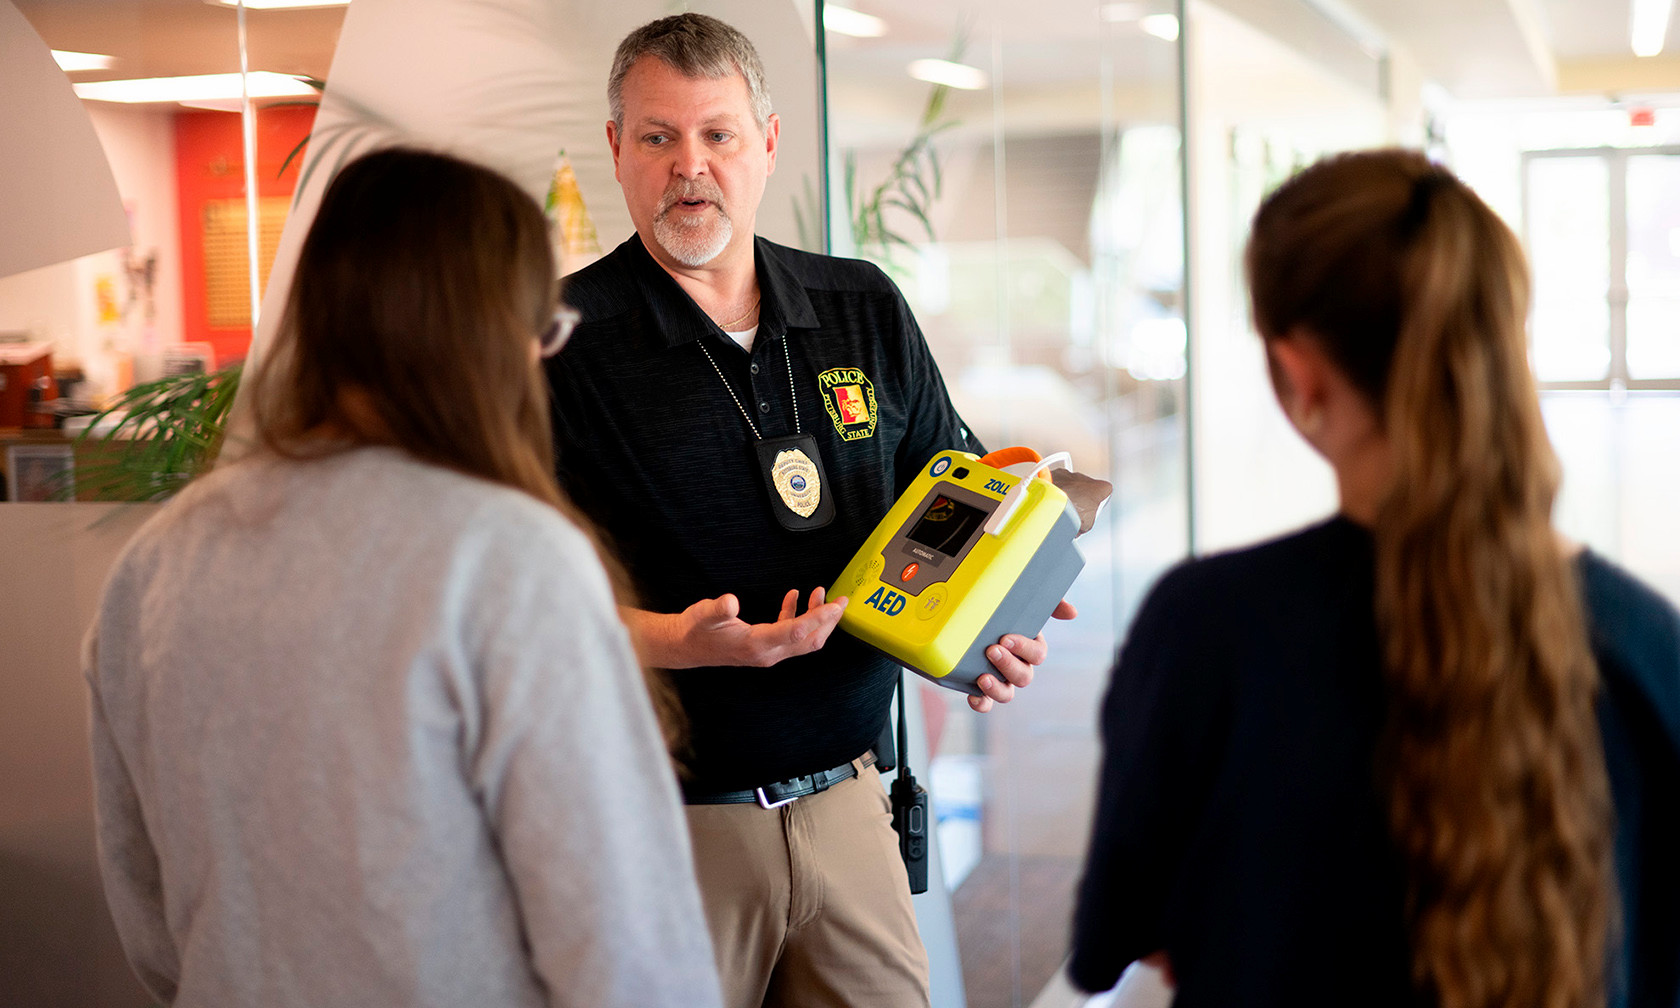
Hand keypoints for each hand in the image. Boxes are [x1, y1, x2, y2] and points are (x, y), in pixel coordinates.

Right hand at [626, 588, 847, 668]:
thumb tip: (730, 601)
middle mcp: (767, 652)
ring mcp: (768, 652)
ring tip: (822, 595)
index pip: (796, 632)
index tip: (835, 605)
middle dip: (828, 621)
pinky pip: (791, 634)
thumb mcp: (702, 614)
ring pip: (804, 639)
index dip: (818, 618)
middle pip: (809, 640)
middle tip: (842, 600)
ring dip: (817, 619)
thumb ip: (717, 609)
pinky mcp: (766, 646)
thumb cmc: (696, 629)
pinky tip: (794, 597)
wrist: (687, 646)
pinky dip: (798, 616)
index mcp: (756, 644)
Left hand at [968, 599, 1076, 711]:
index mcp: (1029, 647)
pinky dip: (981, 703)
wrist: (966, 617)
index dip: (1024, 649)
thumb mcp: (1022, 600)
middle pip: (1024, 676)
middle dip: (1008, 665)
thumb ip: (1049, 603)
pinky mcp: (980, 688)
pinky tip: (973, 696)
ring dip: (997, 688)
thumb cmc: (1000, 608)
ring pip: (1007, 694)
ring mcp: (1000, 679)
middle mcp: (1017, 666)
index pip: (1037, 655)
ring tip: (982, 677)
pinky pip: (985, 703)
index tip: (1005, 638)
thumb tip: (1072, 612)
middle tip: (991, 650)